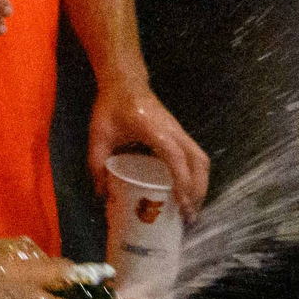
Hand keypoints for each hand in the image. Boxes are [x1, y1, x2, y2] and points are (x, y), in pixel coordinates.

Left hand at [90, 86, 210, 214]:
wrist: (124, 81)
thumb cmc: (111, 106)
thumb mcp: (99, 135)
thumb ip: (97, 164)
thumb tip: (103, 196)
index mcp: (154, 130)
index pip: (176, 158)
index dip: (182, 182)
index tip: (182, 206)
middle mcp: (173, 130)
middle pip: (198, 161)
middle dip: (198, 190)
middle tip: (189, 216)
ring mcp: (179, 130)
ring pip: (201, 158)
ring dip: (201, 184)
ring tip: (191, 208)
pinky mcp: (180, 132)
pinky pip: (196, 155)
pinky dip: (197, 175)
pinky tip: (187, 191)